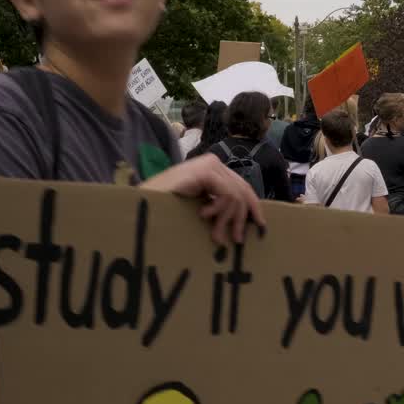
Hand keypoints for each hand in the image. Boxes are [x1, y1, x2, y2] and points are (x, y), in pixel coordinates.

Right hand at [141, 155, 265, 244]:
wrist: (143, 203)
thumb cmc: (167, 209)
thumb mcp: (199, 207)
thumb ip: (218, 207)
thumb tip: (242, 221)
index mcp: (213, 170)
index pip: (242, 187)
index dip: (253, 206)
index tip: (260, 226)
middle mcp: (213, 163)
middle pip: (243, 190)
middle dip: (241, 218)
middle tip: (237, 239)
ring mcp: (209, 164)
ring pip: (237, 195)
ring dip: (228, 220)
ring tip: (216, 235)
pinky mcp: (205, 171)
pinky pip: (228, 194)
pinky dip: (220, 210)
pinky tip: (203, 215)